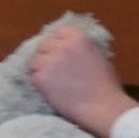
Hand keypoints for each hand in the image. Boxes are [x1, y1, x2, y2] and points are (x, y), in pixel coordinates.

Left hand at [28, 23, 138, 137]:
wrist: (102, 106)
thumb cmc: (106, 85)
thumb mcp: (98, 57)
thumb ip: (81, 48)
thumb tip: (68, 45)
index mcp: (79, 38)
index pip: (59, 30)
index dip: (58, 40)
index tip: (60, 50)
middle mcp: (62, 46)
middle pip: (44, 43)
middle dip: (47, 53)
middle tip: (54, 67)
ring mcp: (50, 61)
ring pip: (35, 59)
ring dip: (40, 67)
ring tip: (52, 78)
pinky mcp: (40, 77)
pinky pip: (32, 74)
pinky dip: (38, 79)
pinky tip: (49, 87)